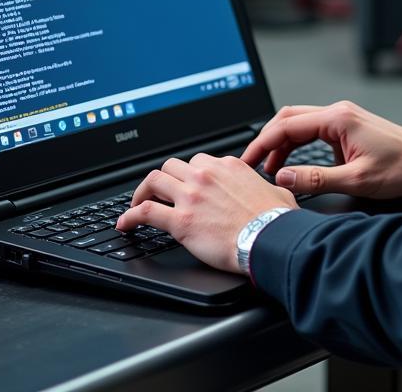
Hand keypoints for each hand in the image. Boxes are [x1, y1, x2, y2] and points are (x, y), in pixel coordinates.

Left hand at [115, 153, 296, 272]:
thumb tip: (269, 189)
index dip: (189, 175)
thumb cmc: (276, 220)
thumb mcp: (275, 192)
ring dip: (143, 192)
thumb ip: (263, 186)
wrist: (269, 239)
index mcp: (227, 167)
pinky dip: (131, 216)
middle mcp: (206, 176)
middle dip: (164, 179)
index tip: (185, 186)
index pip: (198, 162)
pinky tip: (126, 224)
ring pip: (154, 180)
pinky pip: (146, 211)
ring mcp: (191, 196)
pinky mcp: (180, 221)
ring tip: (138, 203)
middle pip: (172, 166)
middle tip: (159, 193)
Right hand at [241, 100, 401, 198]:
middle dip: (267, 140)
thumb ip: (316, 179)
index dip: (263, 144)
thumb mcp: (356, 180)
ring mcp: (342, 117)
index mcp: (337, 119)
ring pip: (299, 122)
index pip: (287, 126)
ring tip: (271, 167)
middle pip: (289, 118)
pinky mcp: (346, 126)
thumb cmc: (400, 167)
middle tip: (252, 162)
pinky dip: (297, 143)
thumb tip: (284, 177)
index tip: (248, 161)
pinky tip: (293, 161)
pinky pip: (312, 129)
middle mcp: (337, 112)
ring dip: (282, 142)